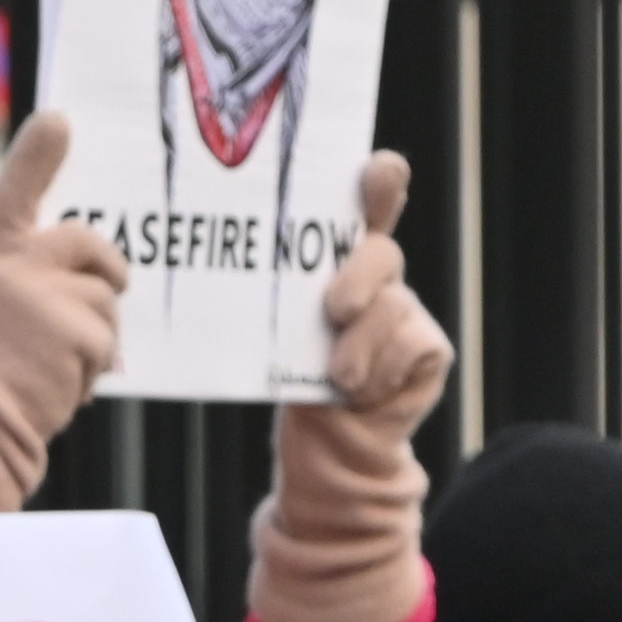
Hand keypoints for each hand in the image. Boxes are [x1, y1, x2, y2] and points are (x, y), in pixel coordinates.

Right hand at [0, 116, 128, 514]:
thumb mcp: (12, 299)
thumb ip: (49, 270)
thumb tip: (111, 272)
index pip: (15, 194)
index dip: (35, 154)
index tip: (56, 117)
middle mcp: (18, 266)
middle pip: (94, 248)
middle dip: (105, 275)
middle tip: (68, 317)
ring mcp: (48, 297)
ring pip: (109, 301)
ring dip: (95, 335)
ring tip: (50, 358)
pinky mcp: (78, 331)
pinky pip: (111, 340)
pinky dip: (96, 366)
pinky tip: (60, 379)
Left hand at [252, 150, 447, 621]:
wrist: (322, 453)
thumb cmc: (278, 378)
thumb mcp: (258, 330)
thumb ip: (249, 293)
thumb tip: (196, 256)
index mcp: (334, 260)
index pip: (363, 206)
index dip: (377, 183)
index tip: (378, 168)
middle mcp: (375, 277)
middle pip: (381, 253)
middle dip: (361, 275)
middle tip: (334, 308)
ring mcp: (405, 311)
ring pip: (394, 302)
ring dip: (361, 340)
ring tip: (338, 373)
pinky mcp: (426, 348)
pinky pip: (411, 343)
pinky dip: (378, 368)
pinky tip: (357, 389)